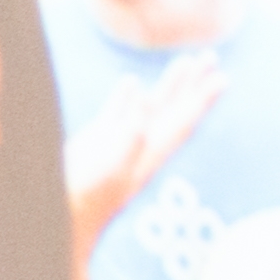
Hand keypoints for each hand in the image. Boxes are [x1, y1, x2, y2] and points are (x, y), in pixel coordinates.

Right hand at [59, 47, 223, 279]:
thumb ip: (131, 133)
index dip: (201, 99)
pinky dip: (127, 97)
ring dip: (168, 86)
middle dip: (193, 85)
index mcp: (149, 153)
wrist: (58, 221)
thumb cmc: (83, 200)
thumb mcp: (109, 165)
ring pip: (150, 109)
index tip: (222, 78)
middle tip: (211, 59)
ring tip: (183, 62)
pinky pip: (117, 113)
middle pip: (174, 111)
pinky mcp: (95, 143)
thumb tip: (147, 97)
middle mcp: (140, 147)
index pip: (182, 121)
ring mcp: (117, 144)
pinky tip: (131, 83)